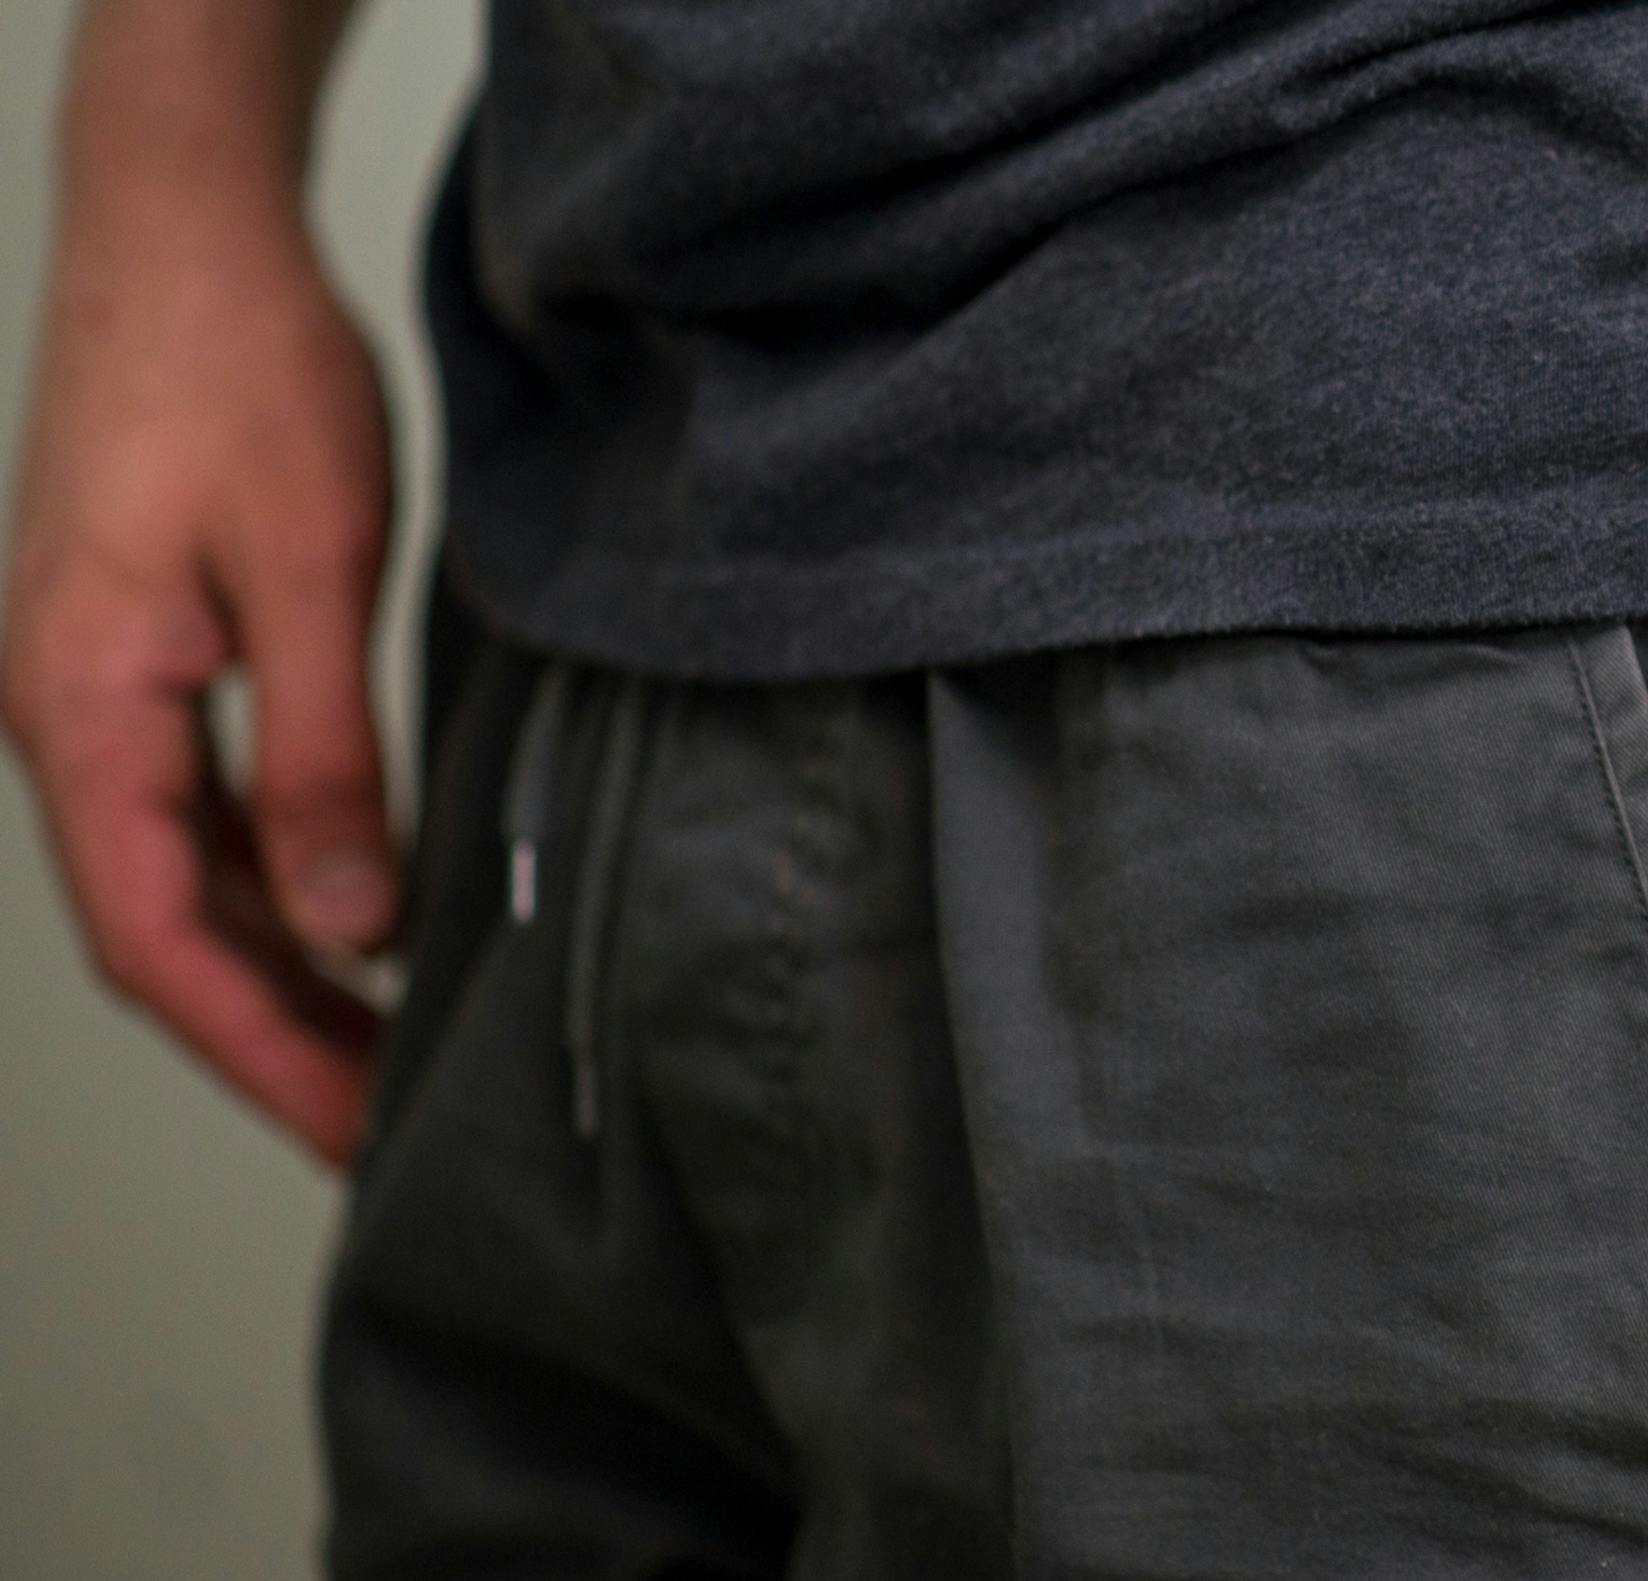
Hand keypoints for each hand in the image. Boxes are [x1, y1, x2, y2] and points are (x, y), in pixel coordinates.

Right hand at [5, 204, 395, 1165]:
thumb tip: (353, 926)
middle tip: (392, 1126)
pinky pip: (195, 812)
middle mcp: (63, 719)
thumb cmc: (238, 374)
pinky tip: (356, 920)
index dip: (263, 1057)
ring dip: (278, 972)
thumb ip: (326, 760)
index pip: (161, 945)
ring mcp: (94, 691)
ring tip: (387, 1051)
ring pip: (180, 879)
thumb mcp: (310, 573)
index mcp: (80, 713)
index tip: (355, 1136)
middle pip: (166, 933)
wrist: (184, 237)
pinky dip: (275, 882)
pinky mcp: (138, 657)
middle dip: (277, 1041)